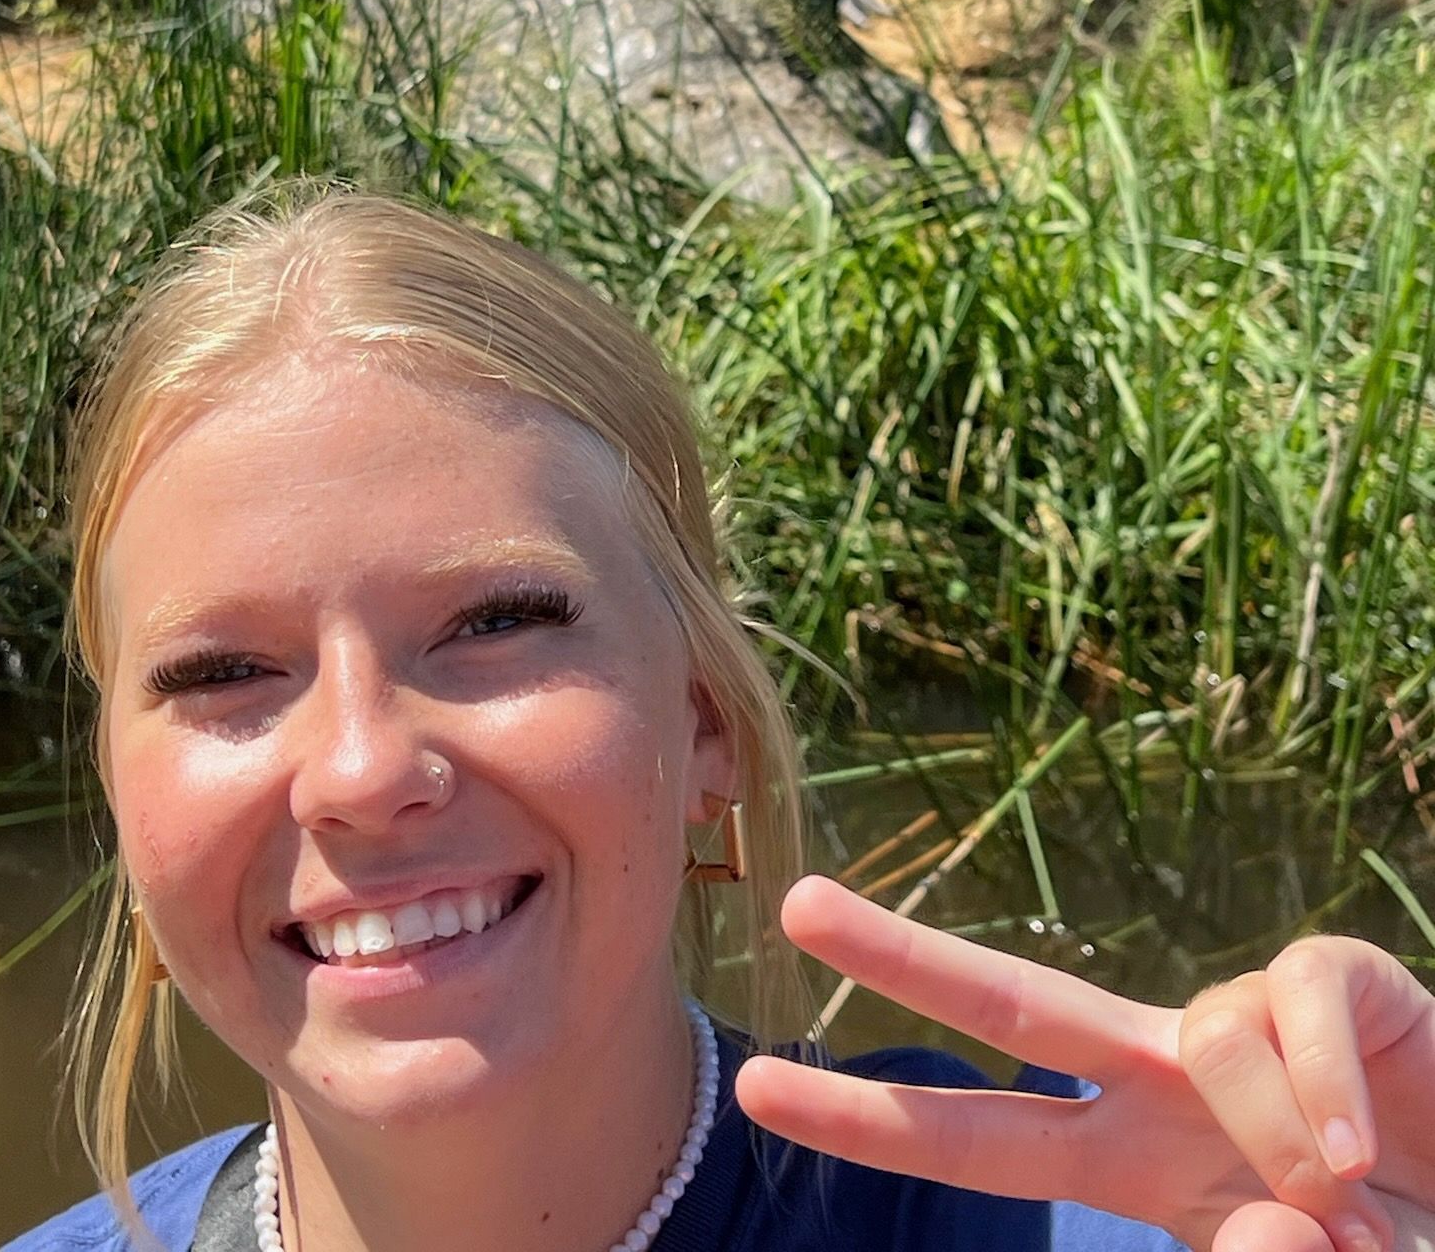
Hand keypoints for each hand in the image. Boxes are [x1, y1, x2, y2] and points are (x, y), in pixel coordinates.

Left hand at [734, 877, 1434, 1251]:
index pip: (980, 1136)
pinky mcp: (1335, 978)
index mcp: (1135, 1160)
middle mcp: (1168, 1079)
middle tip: (794, 906)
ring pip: (1197, 1028)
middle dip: (903, 955)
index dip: (872, 1115)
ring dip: (1269, 1129)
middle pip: (1016, 1003)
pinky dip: (1320, 1080)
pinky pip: (1294, 998)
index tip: (755, 1088)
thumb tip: (1261, 1217)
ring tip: (1345, 1197)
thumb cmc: (1394, 1238)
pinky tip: (1356, 1145)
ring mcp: (1246, 1023)